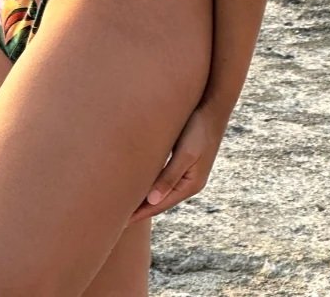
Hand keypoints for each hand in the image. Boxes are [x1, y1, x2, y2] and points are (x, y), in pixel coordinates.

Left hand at [129, 104, 226, 221]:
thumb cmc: (199, 128)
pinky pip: (162, 178)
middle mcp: (189, 182)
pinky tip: (138, 182)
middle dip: (139, 210)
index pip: (160, 205)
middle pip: (159, 202)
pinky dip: (149, 183)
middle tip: (115, 218)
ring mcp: (187, 172)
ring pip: (160, 190)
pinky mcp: (183, 161)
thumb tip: (152, 200)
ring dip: (143, 197)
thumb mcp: (186, 153)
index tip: (120, 223)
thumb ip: (170, 176)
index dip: (140, 214)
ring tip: (123, 203)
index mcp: (191, 185)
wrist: (213, 107)